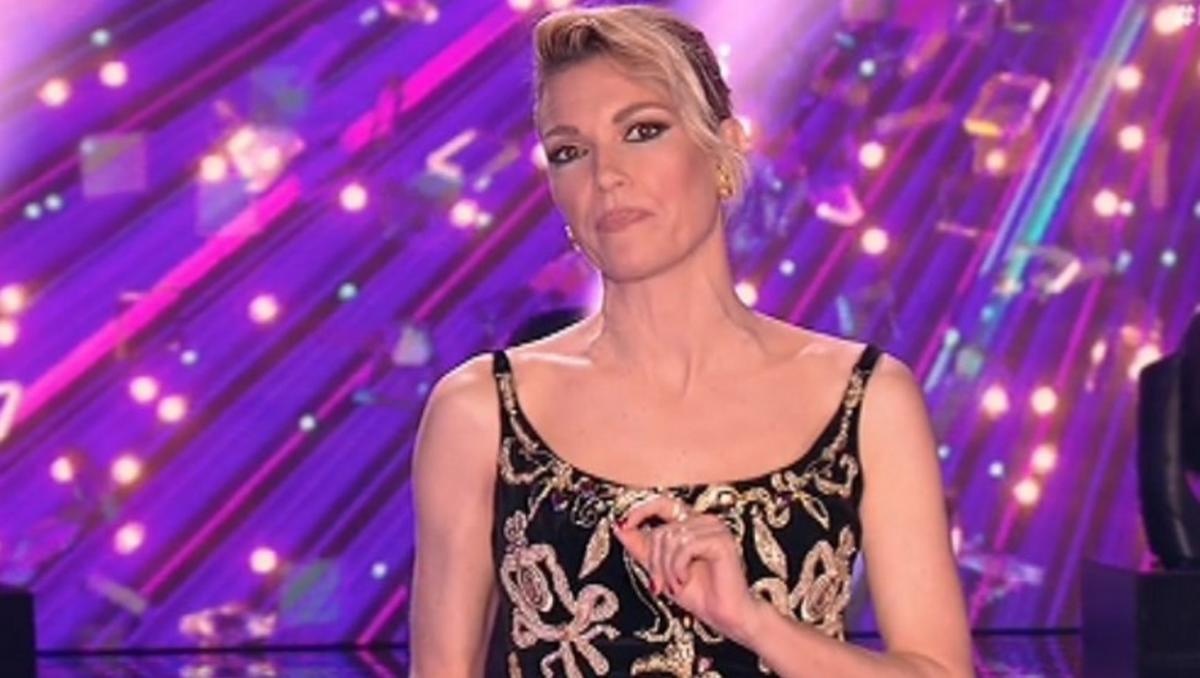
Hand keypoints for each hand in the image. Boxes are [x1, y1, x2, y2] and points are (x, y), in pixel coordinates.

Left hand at [613, 494, 761, 643]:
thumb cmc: (699, 593)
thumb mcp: (662, 569)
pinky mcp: (720, 540)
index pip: (662, 503)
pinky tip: (685, 580)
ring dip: (666, 568)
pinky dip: (678, 568)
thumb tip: (619, 527)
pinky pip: (685, 547)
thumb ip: (642, 547)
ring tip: (675, 585)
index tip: (623, 525)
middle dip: (654, 561)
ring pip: (671, 539)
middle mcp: (704, 521)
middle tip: (658, 584)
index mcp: (692, 523)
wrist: (725, 615)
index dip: (641, 511)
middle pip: (662, 530)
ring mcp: (714, 529)